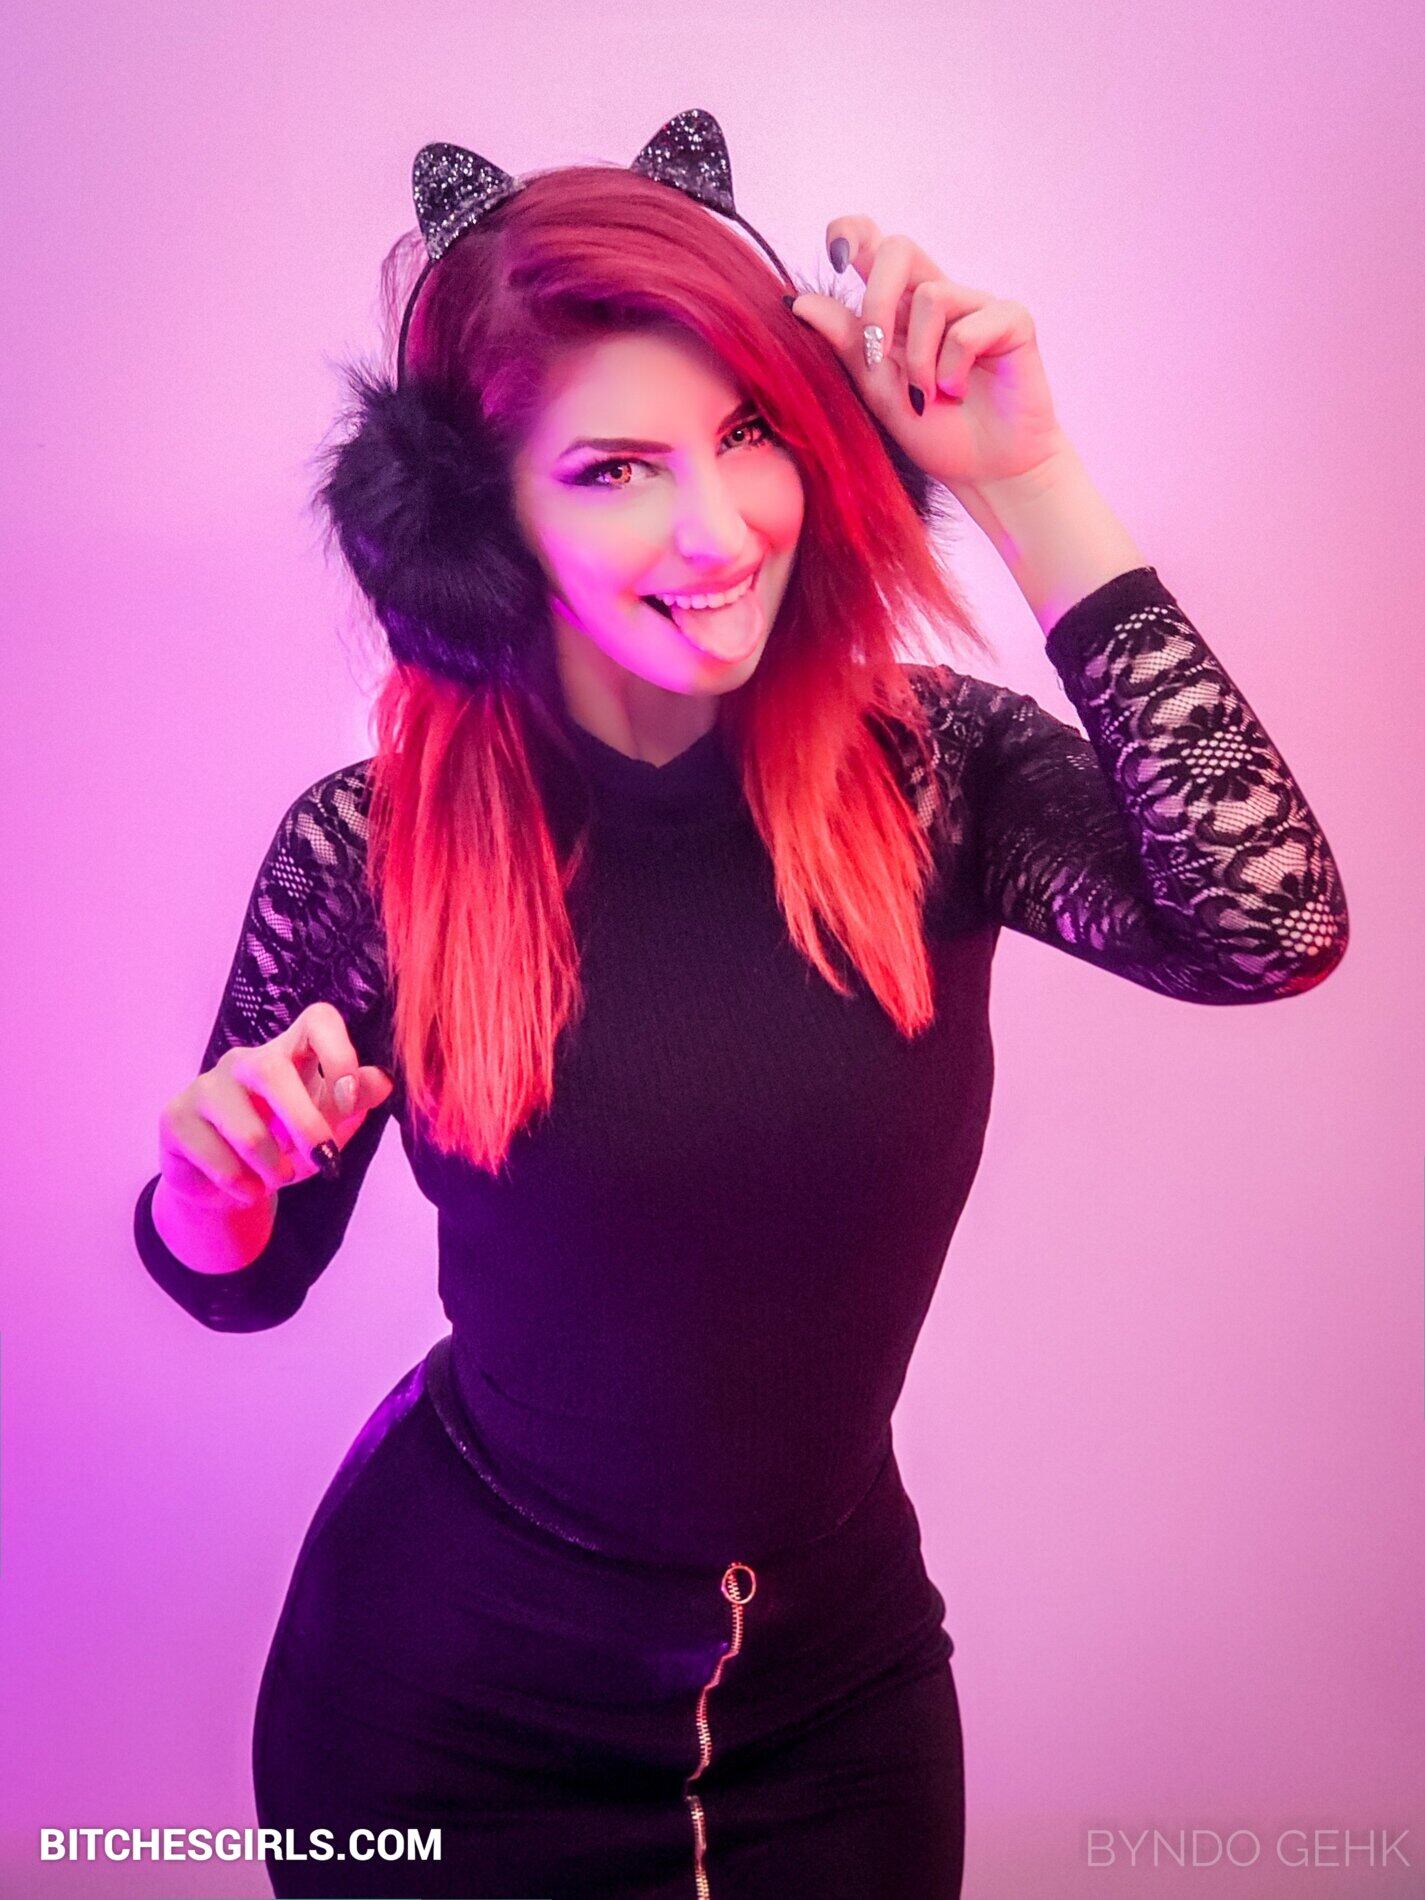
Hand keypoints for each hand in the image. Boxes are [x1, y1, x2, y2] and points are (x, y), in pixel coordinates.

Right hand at [157, 1001, 395, 1210]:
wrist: (228, 1185)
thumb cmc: (285, 1145)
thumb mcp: (328, 1126)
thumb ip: (354, 1102)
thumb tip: (382, 1081)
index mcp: (291, 1052)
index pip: (317, 1019)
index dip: (338, 1051)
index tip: (350, 1098)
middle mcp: (246, 1061)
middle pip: (272, 1071)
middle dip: (305, 1124)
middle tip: (325, 1160)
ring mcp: (206, 1086)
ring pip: (247, 1131)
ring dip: (275, 1168)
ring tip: (279, 1177)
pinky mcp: (176, 1118)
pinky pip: (218, 1160)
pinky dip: (244, 1186)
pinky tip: (246, 1187)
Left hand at [788, 216, 1072, 495]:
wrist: (987, 473)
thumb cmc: (935, 434)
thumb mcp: (877, 392)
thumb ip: (846, 345)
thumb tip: (799, 301)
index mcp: (899, 308)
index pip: (873, 242)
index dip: (850, 234)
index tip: (834, 262)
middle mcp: (938, 297)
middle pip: (898, 248)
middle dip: (877, 302)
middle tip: (878, 356)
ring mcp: (977, 305)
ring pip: (929, 297)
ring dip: (918, 357)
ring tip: (929, 396)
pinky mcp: (1012, 320)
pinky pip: (967, 327)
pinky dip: (952, 368)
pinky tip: (957, 393)